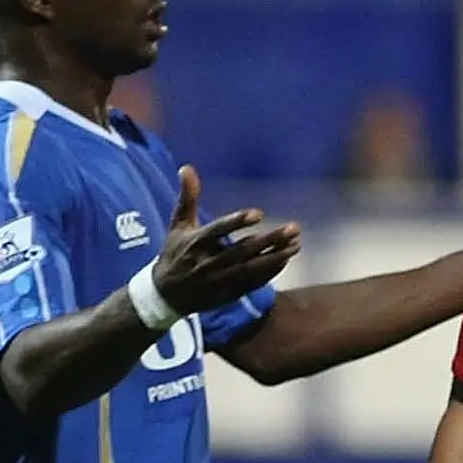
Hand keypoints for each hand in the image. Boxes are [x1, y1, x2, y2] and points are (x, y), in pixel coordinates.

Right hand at [152, 164, 298, 315]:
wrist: (166, 295)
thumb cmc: (175, 253)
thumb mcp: (178, 225)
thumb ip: (187, 197)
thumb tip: (186, 167)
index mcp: (194, 243)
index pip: (218, 231)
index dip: (237, 222)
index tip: (259, 213)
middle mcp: (208, 263)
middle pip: (242, 251)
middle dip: (269, 240)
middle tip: (293, 228)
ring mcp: (220, 281)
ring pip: (252, 269)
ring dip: (276, 257)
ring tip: (296, 244)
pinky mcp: (229, 294)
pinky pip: (254, 283)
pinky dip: (270, 272)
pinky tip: (286, 258)